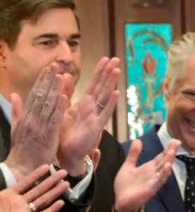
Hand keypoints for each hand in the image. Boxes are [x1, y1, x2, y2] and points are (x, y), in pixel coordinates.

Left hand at [0, 165, 68, 211]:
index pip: (26, 182)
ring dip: (55, 192)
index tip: (47, 166)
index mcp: (8, 195)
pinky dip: (51, 210)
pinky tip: (60, 203)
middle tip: (63, 172)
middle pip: (38, 189)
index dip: (36, 174)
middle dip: (51, 180)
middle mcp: (19, 202)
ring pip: (43, 200)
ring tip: (66, 184)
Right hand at [5, 67, 67, 178]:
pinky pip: (54, 119)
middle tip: (55, 65)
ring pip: (47, 104)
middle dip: (47, 80)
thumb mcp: (17, 128)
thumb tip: (14, 95)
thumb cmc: (23, 150)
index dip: (42, 81)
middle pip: (40, 95)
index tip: (48, 69)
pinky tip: (64, 97)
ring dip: (54, 89)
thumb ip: (17, 111)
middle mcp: (31, 118)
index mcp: (26, 116)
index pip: (34, 95)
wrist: (22, 167)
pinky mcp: (47, 135)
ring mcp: (39, 126)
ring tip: (60, 75)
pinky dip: (58, 107)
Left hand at [57, 57, 120, 174]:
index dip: (100, 71)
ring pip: (105, 96)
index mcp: (84, 104)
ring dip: (111, 83)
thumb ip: (65, 93)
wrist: (66, 153)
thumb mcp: (62, 109)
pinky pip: (104, 113)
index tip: (106, 59)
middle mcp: (92, 109)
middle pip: (102, 87)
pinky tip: (116, 93)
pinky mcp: (96, 126)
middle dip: (108, 73)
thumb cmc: (65, 134)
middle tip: (116, 58)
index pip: (94, 84)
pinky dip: (111, 103)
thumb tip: (63, 75)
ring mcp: (96, 117)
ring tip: (117, 70)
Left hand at [113, 138, 178, 211]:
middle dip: (171, 152)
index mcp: (149, 168)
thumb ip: (134, 154)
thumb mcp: (128, 166)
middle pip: (164, 161)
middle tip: (177, 142)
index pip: (161, 156)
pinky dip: (163, 174)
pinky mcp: (151, 189)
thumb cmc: (125, 186)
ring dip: (168, 161)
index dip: (168, 149)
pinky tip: (168, 167)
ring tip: (172, 152)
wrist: (121, 202)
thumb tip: (138, 140)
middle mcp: (153, 173)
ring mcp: (153, 181)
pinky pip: (158, 180)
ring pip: (163, 170)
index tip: (175, 140)